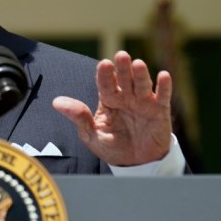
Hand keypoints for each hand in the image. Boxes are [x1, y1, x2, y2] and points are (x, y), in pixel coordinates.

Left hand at [52, 51, 171, 165]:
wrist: (136, 164)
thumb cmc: (113, 147)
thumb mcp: (92, 135)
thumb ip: (79, 117)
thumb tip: (56, 102)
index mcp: (109, 100)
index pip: (105, 84)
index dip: (105, 75)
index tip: (104, 64)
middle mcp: (126, 97)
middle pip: (124, 80)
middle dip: (122, 68)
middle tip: (121, 56)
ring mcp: (144, 102)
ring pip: (142, 85)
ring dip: (141, 74)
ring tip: (138, 64)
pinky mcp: (160, 111)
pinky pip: (163, 97)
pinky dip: (164, 87)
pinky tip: (164, 76)